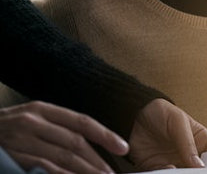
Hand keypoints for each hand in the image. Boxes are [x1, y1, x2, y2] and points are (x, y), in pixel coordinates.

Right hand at [0, 101, 127, 173]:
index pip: (81, 121)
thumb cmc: (3, 131)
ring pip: (62, 157)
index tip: (123, 147)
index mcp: (42, 109)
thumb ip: (54, 130)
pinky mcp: (13, 157)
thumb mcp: (29, 121)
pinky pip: (44, 168)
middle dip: (97, 160)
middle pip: (75, 142)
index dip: (105, 134)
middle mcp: (32, 121)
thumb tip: (87, 146)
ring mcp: (20, 140)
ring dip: (85, 171)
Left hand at [128, 99, 206, 169]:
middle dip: (204, 173)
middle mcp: (189, 155)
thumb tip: (200, 165)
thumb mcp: (178, 122)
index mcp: (201, 141)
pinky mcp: (157, 169)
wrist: (134, 116)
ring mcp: (174, 163)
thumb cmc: (161, 113)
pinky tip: (168, 169)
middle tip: (201, 173)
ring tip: (181, 170)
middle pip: (202, 170)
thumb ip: (188, 143)